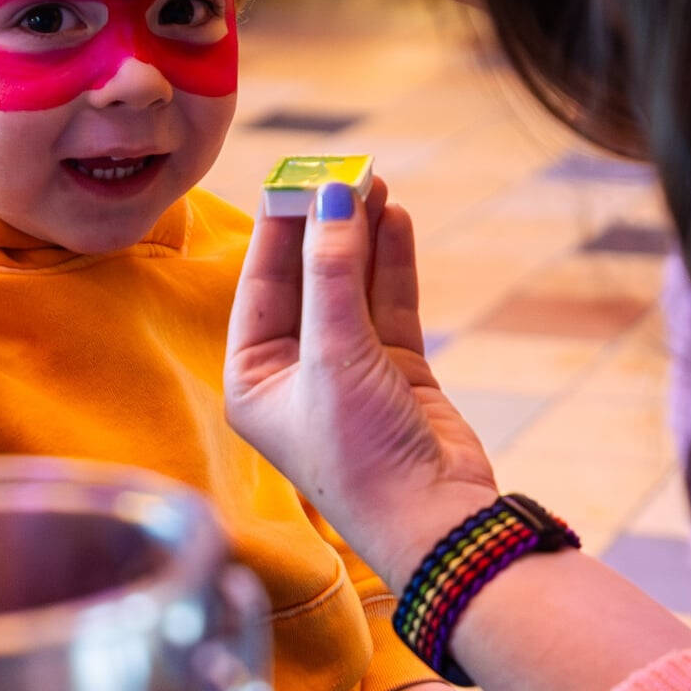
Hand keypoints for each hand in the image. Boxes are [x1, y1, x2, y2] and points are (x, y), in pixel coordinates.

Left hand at [225, 178, 498, 587]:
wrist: (436, 523)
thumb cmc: (363, 455)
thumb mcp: (335, 355)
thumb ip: (331, 272)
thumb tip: (331, 196)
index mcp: (254, 380)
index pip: (260, 285)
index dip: (280, 228)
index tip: (299, 174)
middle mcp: (296, 373)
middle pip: (308, 278)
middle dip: (326, 224)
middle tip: (346, 168)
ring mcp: (350, 371)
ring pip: (352, 285)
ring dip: (362, 235)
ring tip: (376, 181)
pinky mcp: (398, 372)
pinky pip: (389, 303)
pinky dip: (393, 263)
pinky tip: (396, 220)